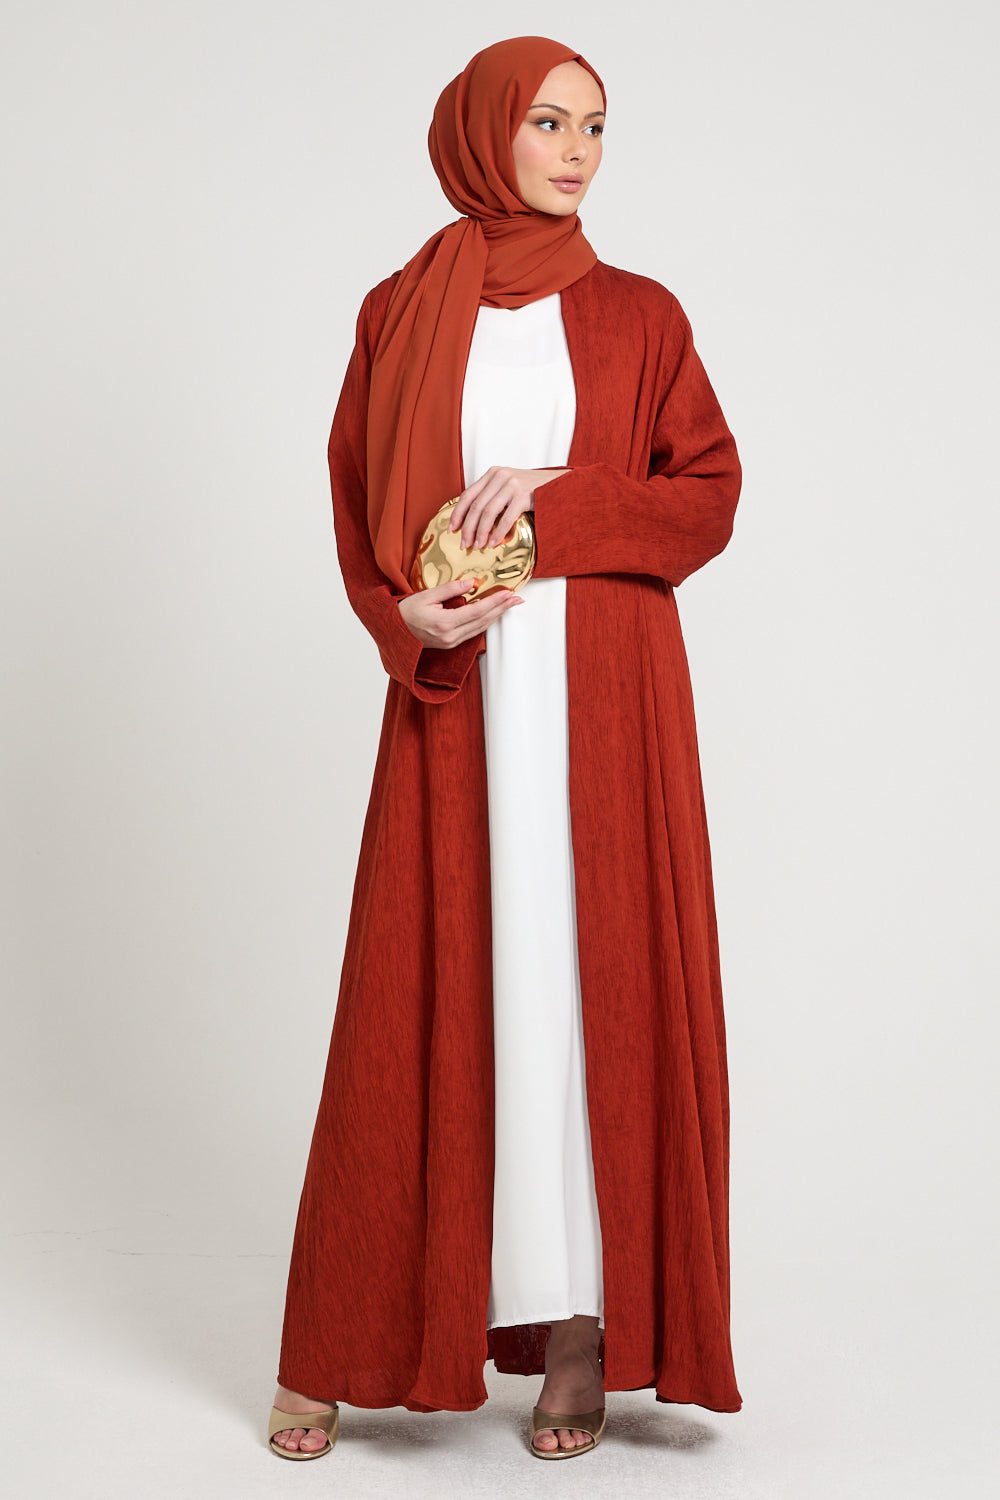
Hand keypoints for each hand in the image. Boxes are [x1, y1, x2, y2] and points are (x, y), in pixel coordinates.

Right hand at [397, 577, 523, 648]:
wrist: (393, 632)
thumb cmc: (406, 612)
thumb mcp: (426, 596)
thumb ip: (449, 589)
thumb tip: (471, 583)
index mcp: (444, 623)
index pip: (477, 611)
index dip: (495, 602)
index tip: (508, 593)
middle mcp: (450, 636)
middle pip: (483, 621)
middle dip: (502, 609)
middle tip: (518, 598)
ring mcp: (451, 643)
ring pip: (481, 628)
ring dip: (497, 616)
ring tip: (510, 605)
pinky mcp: (450, 644)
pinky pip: (473, 632)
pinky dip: (485, 622)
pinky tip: (493, 614)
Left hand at [448, 466, 571, 549]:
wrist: (562, 484)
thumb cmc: (536, 490)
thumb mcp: (510, 487)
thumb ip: (494, 496)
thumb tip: (474, 520)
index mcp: (493, 473)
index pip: (468, 494)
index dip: (458, 514)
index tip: (452, 529)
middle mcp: (501, 476)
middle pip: (476, 505)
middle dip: (467, 527)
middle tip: (464, 544)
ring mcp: (513, 484)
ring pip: (488, 512)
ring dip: (480, 532)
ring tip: (478, 546)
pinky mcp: (525, 495)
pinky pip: (506, 518)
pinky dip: (497, 532)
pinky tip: (494, 543)